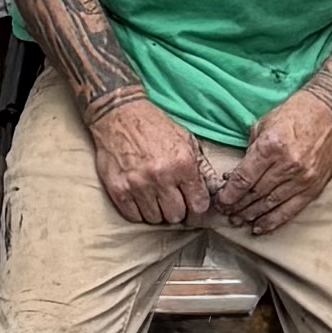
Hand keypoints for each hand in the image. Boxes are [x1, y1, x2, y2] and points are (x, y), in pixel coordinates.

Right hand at [81, 88, 216, 230]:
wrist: (119, 114)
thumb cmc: (153, 125)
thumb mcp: (185, 139)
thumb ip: (201, 166)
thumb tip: (213, 190)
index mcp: (183, 163)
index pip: (198, 205)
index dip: (197, 208)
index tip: (193, 206)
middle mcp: (161, 176)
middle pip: (177, 215)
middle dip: (177, 209)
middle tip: (172, 199)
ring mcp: (138, 184)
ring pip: (155, 219)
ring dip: (157, 211)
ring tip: (154, 196)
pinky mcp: (118, 190)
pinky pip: (134, 216)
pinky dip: (138, 211)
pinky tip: (140, 197)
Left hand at [212, 83, 331, 232]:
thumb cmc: (297, 112)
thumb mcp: (266, 123)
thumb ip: (250, 149)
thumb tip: (234, 174)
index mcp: (271, 146)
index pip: (243, 179)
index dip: (228, 194)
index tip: (219, 201)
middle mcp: (287, 165)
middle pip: (254, 194)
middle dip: (236, 206)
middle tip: (225, 212)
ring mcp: (303, 178)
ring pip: (270, 204)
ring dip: (251, 215)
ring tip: (238, 220)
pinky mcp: (314, 187)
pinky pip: (290, 210)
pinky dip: (273, 221)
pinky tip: (259, 227)